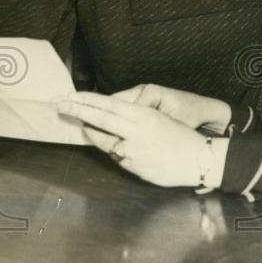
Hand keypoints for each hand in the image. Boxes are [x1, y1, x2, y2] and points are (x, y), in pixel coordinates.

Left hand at [58, 92, 228, 188]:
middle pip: (101, 119)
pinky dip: (115, 151)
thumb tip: (115, 117)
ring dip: (93, 134)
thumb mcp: (160, 119)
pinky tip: (117, 147)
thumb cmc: (182, 137)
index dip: (88, 100)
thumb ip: (137, 118)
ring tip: (84, 127)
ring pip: (104, 141)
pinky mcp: (133, 166)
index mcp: (144, 115)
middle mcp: (136, 131)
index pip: (110, 105)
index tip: (73, 96)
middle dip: (79, 111)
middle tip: (61, 106)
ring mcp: (133, 151)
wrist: (199, 159)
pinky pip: (117, 157)